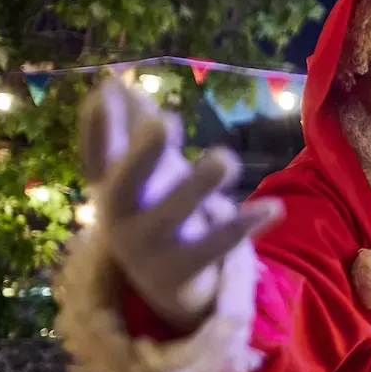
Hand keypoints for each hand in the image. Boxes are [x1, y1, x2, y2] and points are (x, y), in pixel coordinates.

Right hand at [78, 80, 281, 329]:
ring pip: (170, 217)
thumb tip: (116, 84)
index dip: (96, 127)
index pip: (97, 156)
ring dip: (197, 187)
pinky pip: (216, 246)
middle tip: (166, 121)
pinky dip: (245, 225)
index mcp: (111, 189)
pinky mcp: (183, 271)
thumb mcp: (146, 173)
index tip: (105, 90)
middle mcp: (121, 219)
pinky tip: (274, 207)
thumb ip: (133, 131)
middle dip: (143, 155)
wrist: (165, 287)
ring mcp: (149, 248)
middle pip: (124, 187)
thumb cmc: (155, 212)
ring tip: (225, 158)